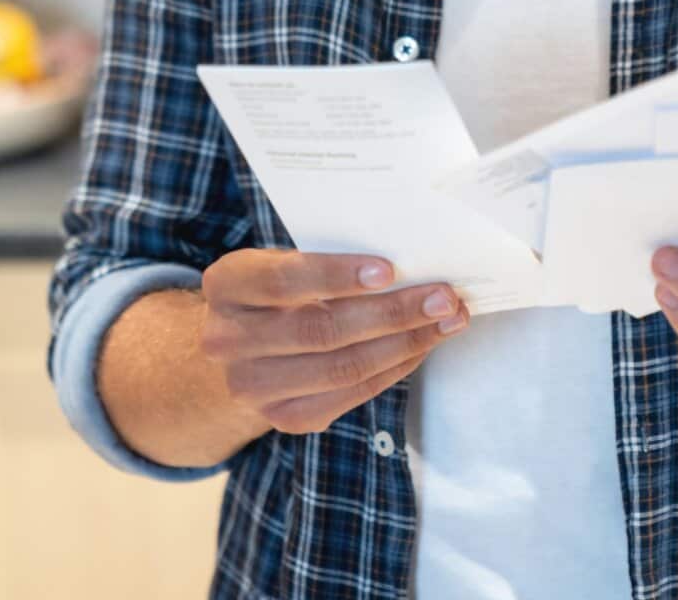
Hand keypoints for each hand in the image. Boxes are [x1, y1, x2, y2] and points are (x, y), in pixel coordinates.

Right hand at [199, 249, 468, 434]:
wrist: (241, 348)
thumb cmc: (282, 292)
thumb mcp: (287, 262)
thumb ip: (329, 261)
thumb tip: (411, 263)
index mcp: (229, 285)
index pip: (284, 280)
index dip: (338, 276)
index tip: (390, 269)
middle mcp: (229, 340)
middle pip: (322, 330)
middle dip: (393, 313)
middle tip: (444, 298)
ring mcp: (253, 386)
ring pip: (343, 368)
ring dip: (406, 343)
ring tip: (448, 322)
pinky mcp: (285, 417)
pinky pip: (352, 394)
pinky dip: (395, 368)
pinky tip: (423, 346)